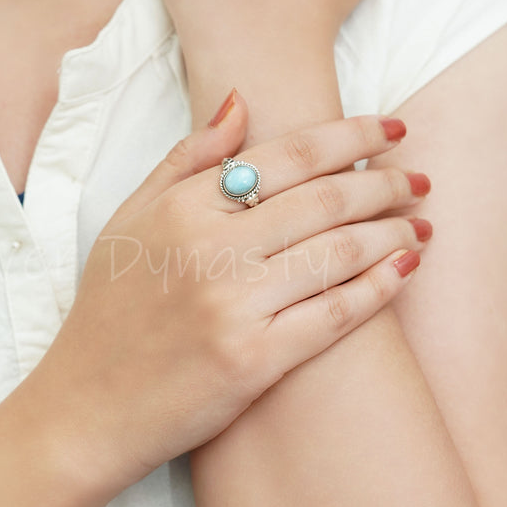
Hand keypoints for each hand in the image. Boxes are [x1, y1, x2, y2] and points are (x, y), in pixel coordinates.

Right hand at [31, 93, 429, 489]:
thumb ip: (183, 159)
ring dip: (393, 232)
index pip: (286, 156)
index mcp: (180, 209)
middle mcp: (209, 250)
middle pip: (324, 200)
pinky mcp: (253, 361)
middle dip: (385, 182)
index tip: (390, 129)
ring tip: (420, 224)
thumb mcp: (127, 220)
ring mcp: (233, 307)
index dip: (351, 135)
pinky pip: (334, 315)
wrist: (86, 405)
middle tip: (417, 179)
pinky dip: (379, 288)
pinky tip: (405, 270)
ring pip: (338, 252)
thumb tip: (241, 102)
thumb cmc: (107, 311)